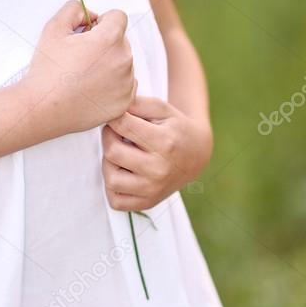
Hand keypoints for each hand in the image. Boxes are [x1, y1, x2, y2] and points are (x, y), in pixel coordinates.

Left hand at [101, 95, 212, 211]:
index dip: (113, 117)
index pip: (122, 125)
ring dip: (108, 163)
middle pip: (112, 152)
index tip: (118, 117)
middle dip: (108, 137)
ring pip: (111, 179)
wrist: (197, 155)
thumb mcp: (161, 108)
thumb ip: (136, 103)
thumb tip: (111, 108)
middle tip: (116, 133)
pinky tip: (122, 172)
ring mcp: (153, 189)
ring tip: (119, 154)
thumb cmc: (175, 128)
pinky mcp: (148, 203)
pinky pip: (116, 201)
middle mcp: (159, 169)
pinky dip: (112, 187)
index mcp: (164, 141)